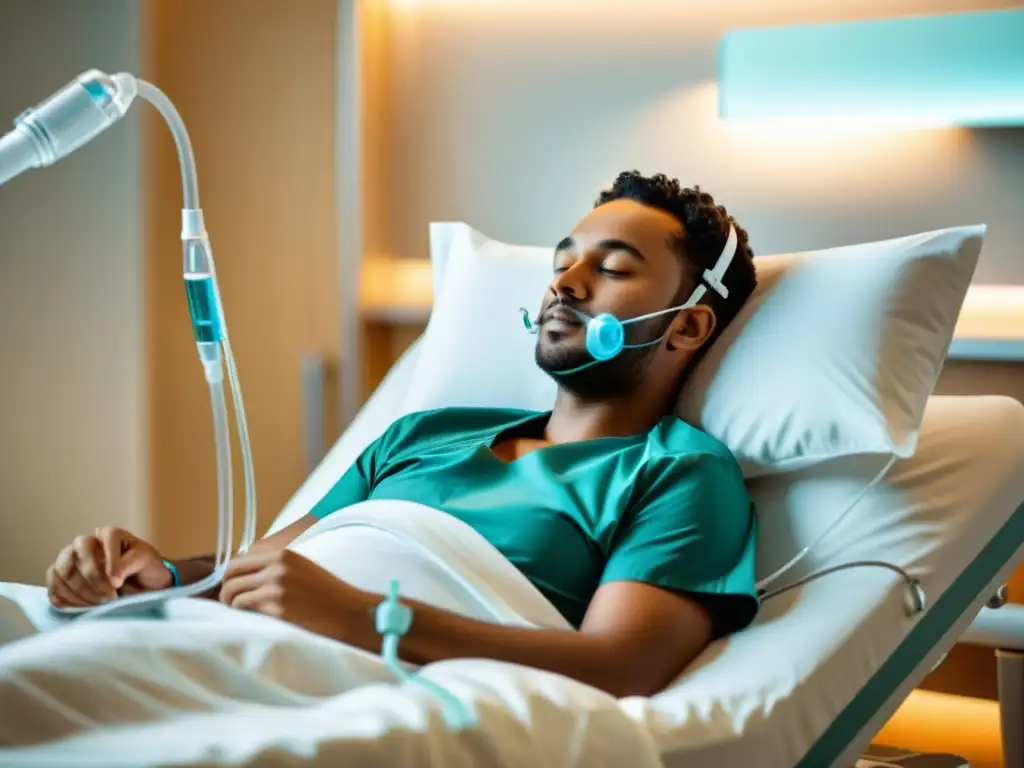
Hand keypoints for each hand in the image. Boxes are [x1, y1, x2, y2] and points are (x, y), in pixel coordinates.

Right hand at [46, 527, 171, 608]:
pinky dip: (66, 599)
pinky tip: (84, 607)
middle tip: (109, 597)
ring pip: (62, 570)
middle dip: (92, 578)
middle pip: (77, 552)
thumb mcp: (145, 562)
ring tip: (99, 604)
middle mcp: (86, 543)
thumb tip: (112, 579)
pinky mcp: (61, 579)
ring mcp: (70, 560)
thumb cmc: (144, 569)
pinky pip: (54, 587)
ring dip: (79, 591)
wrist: (141, 585)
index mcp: (110, 534)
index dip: (110, 562)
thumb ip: (129, 564)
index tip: (117, 582)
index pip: (105, 538)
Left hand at [219, 549, 372, 641]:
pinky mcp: (276, 607)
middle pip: (232, 572)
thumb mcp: (302, 567)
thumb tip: (249, 573)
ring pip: (234, 591)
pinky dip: (240, 612)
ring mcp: (276, 586)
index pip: (241, 558)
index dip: (232, 572)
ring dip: (230, 601)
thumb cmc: (328, 593)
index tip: (232, 582)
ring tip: (235, 609)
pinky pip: (244, 607)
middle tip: (228, 598)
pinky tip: (248, 616)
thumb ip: (277, 566)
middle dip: (225, 586)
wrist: (348, 611)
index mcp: (283, 554)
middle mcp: (277, 566)